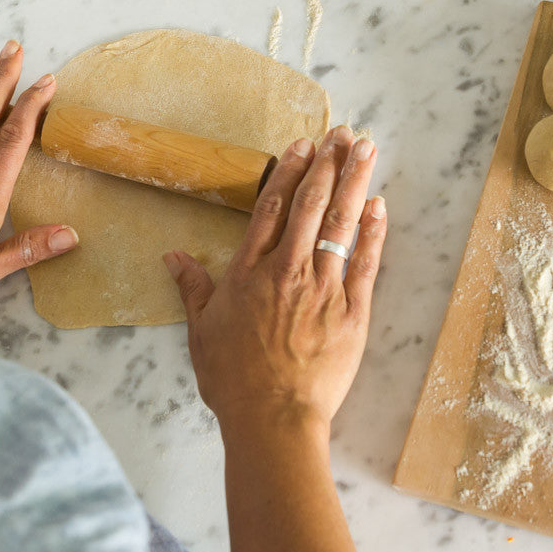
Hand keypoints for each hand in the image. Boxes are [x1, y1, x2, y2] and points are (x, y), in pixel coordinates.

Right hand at [163, 125, 386, 437]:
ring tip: (366, 150)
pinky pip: (366, 263)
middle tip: (343, 133)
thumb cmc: (233, 379)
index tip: (303, 146)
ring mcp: (323, 289)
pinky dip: (373, 232)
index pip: (271, 209)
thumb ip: (192, 289)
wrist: (273, 417)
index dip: (289, 173)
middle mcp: (287, 271)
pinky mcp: (352, 312)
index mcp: (249, 273)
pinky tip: (379, 206)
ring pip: (340, 225)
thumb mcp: (201, 332)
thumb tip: (173, 257)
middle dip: (328, 165)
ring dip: (355, 183)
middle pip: (310, 206)